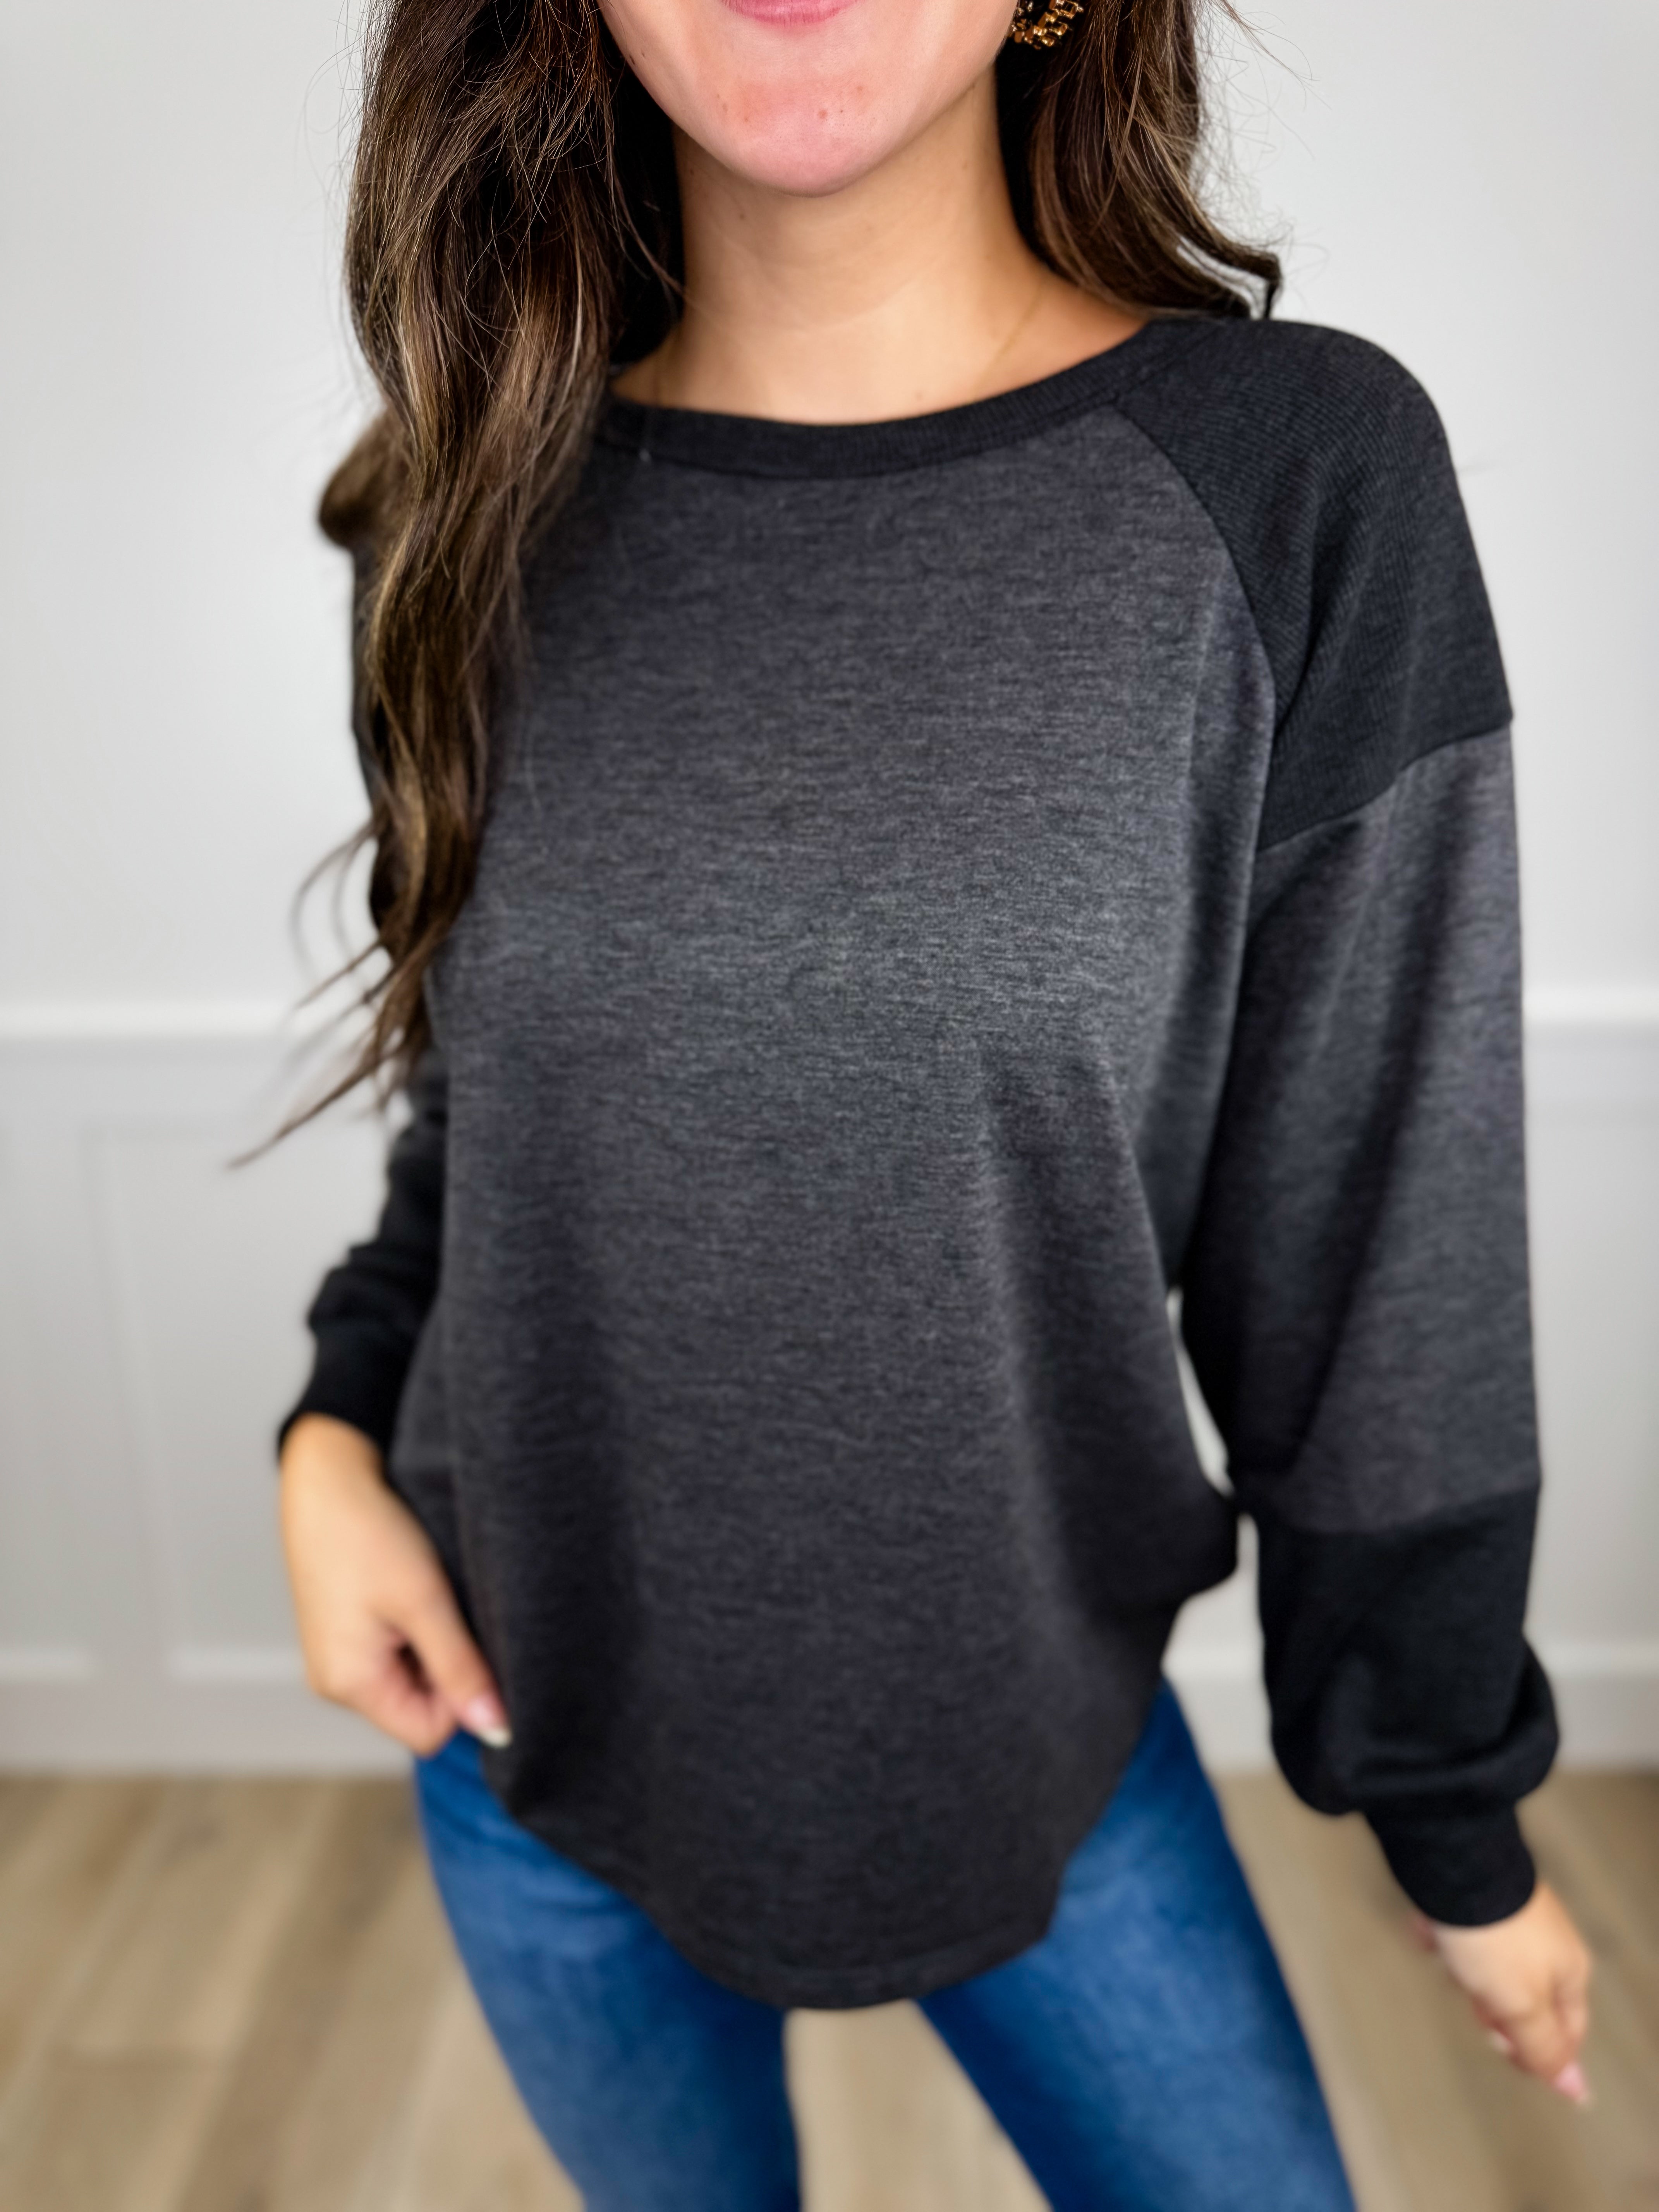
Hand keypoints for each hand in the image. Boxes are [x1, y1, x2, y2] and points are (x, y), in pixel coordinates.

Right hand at [279, 1413, 509, 1755]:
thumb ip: (461, 1669)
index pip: (429, 1733)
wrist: (326, 1478)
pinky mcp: (344, 1633)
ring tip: (428, 1594)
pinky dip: (415, 1628)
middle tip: (450, 1611)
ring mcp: (337, 1657)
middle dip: (448, 1669)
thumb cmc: (368, 1533)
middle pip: (419, 1709)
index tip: (475, 1644)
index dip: (464, 1698)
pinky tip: (413, 1589)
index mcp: (348, 1684)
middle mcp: (335, 1681)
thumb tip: (498, 1730)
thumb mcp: (425, 1602)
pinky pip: (394, 1653)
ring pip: (411, 1679)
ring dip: (433, 1645)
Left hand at [1410, 1879, 1592, 2103]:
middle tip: (1474, 1991)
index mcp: (1569, 1971)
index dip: (1535, 2052)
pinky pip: (1457, 1939)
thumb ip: (1544, 2049)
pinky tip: (1430, 1929)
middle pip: (1521, 2004)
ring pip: (1484, 1973)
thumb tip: (1576, 2091)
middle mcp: (1546, 1945)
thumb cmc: (1493, 1935)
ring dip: (1460, 1969)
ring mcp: (1512, 1921)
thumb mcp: (1522, 2005)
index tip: (1504, 2049)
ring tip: (1451, 1951)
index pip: (1566, 2034)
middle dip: (1490, 2005)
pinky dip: (1441, 1939)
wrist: (1455, 1862)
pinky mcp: (1476, 1902)